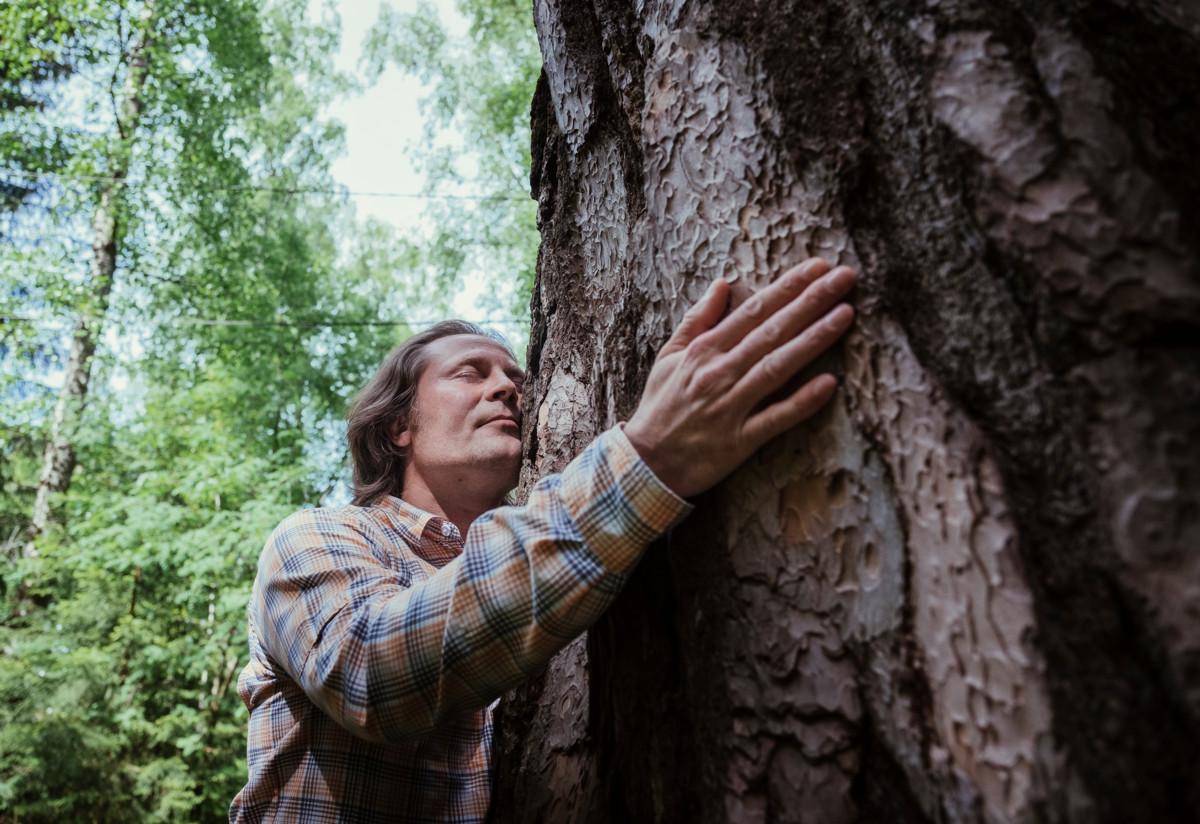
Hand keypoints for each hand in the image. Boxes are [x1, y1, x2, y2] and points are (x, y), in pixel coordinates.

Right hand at [624, 257, 856, 497]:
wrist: (645, 463)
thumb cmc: (661, 407)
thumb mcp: (669, 356)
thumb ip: (697, 319)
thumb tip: (722, 283)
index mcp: (704, 351)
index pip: (753, 310)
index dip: (787, 287)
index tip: (818, 266)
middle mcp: (719, 373)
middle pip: (772, 331)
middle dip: (810, 301)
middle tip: (845, 277)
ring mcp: (730, 407)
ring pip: (777, 367)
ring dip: (813, 340)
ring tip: (845, 315)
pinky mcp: (739, 441)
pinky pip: (775, 419)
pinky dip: (800, 402)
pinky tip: (829, 384)